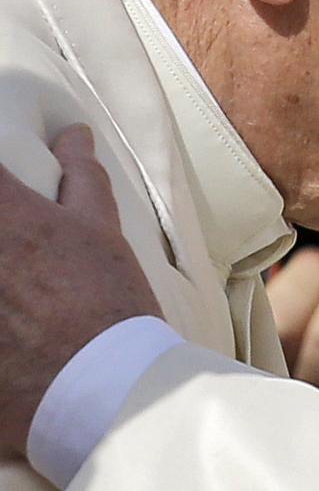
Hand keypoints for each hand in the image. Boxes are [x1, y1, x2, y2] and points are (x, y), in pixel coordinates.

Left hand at [0, 125, 158, 453]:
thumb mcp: (101, 230)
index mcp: (5, 214)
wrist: (102, 385)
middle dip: (2, 229)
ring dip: (0, 272)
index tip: (12, 195)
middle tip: (19, 248)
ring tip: (15, 287)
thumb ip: (80, 175)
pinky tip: (9, 316)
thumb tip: (72, 133)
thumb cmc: (107, 299)